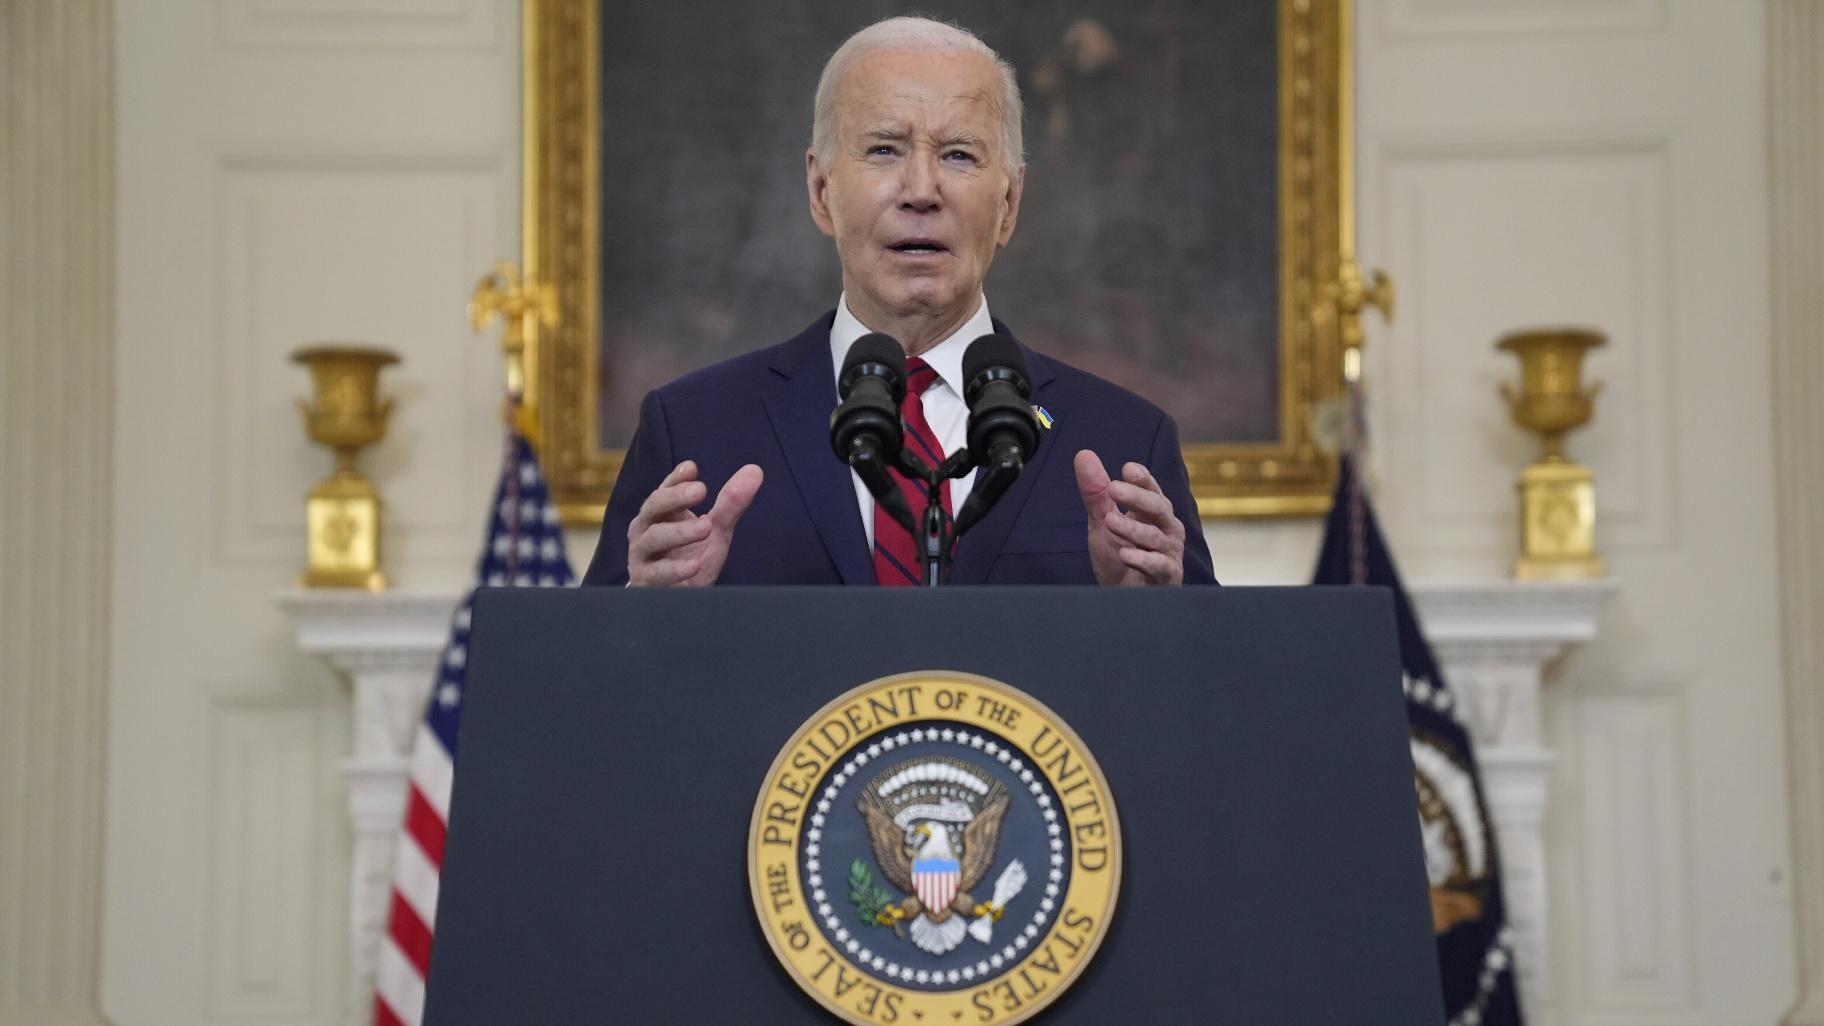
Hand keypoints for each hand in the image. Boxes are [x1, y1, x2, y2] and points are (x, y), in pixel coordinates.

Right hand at [627, 460, 762, 586]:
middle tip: (701, 489)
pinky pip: (657, 573)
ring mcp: (642, 555)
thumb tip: (755, 470)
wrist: (680, 600)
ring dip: (680, 531)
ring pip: (654, 538)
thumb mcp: (715, 530)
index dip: (676, 479)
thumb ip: (731, 503)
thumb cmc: (691, 558)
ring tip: (706, 527)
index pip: (665, 490)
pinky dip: (676, 569)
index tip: (692, 468)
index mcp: (661, 513)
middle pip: (654, 507)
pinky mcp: (645, 582)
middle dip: (676, 497)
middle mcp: (646, 530)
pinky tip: (695, 565)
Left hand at [1073, 450, 1184, 586]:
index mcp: (1153, 512)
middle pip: (1157, 507)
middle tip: (1113, 488)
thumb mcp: (1102, 522)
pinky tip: (1125, 554)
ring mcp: (1168, 552)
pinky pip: (1158, 564)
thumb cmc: (1119, 557)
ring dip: (1132, 528)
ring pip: (1155, 535)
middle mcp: (1166, 528)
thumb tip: (1083, 455)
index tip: (1126, 469)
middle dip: (1136, 497)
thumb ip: (1096, 492)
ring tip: (1109, 521)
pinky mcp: (1167, 575)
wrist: (1122, 597)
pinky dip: (1142, 559)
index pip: (1151, 489)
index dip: (1142, 478)